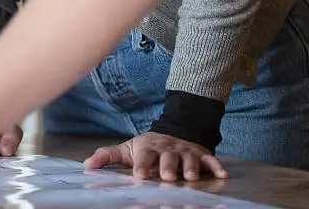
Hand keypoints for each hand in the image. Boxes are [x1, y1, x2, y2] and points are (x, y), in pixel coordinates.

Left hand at [83, 131, 227, 181]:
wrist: (175, 131)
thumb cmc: (148, 147)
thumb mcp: (128, 149)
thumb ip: (108, 156)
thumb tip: (86, 165)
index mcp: (149, 148)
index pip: (144, 155)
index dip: (142, 164)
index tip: (139, 174)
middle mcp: (168, 149)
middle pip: (168, 157)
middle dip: (168, 166)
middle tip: (167, 177)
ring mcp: (185, 151)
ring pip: (189, 158)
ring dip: (190, 167)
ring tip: (191, 177)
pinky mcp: (201, 155)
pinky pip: (210, 159)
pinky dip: (216, 166)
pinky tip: (222, 174)